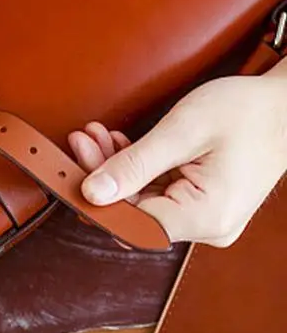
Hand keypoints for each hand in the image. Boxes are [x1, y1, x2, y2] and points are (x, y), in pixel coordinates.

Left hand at [68, 68, 286, 246]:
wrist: (286, 105)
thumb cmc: (245, 111)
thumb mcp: (182, 132)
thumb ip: (134, 165)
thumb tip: (92, 194)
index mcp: (205, 217)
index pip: (130, 221)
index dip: (95, 198)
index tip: (68, 171)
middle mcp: (207, 227)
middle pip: (134, 210)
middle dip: (103, 174)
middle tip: (80, 140)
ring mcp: (206, 218)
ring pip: (143, 199)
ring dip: (117, 167)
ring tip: (94, 135)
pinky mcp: (203, 204)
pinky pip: (159, 192)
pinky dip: (137, 168)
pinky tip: (118, 143)